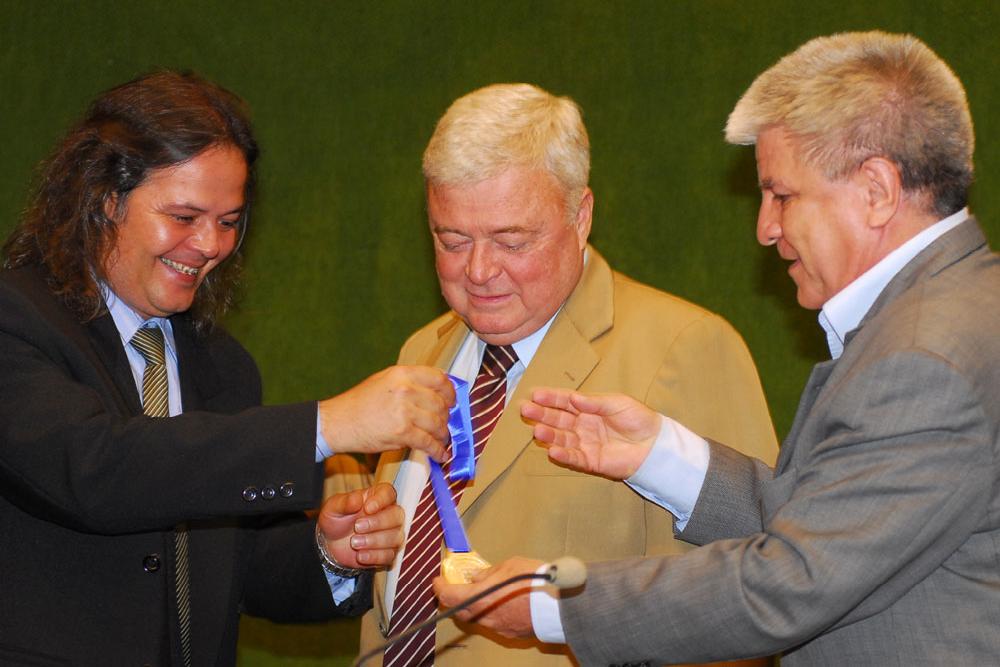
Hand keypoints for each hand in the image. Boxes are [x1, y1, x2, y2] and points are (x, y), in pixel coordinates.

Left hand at [317, 482, 402, 567]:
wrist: (331, 544)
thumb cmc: (336, 521)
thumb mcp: (333, 508)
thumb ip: (345, 502)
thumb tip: (358, 498)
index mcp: (376, 497)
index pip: (388, 493)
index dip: (381, 500)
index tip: (367, 508)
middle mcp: (388, 514)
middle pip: (397, 515)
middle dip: (378, 523)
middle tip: (357, 527)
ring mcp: (391, 533)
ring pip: (396, 537)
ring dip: (375, 541)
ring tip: (354, 543)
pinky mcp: (388, 552)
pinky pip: (390, 555)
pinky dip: (374, 556)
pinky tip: (360, 555)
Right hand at [319, 365, 454, 461]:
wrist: (338, 422)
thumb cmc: (359, 403)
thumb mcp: (384, 381)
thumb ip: (409, 383)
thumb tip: (435, 394)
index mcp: (402, 374)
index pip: (439, 378)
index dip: (450, 392)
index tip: (452, 401)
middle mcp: (406, 389)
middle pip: (441, 403)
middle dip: (446, 417)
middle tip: (445, 424)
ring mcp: (404, 411)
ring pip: (438, 423)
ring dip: (443, 435)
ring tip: (441, 440)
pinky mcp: (402, 432)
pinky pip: (428, 442)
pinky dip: (437, 451)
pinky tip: (440, 455)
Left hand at [433, 557, 543, 637]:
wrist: (560, 604)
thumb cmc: (535, 580)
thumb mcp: (509, 566)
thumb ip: (488, 573)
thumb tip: (476, 577)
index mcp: (480, 599)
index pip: (449, 595)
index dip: (440, 587)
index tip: (437, 581)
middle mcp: (485, 617)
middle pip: (460, 611)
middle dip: (454, 599)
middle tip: (456, 586)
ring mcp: (498, 628)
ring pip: (478, 618)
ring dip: (474, 606)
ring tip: (483, 593)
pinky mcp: (511, 633)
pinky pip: (494, 623)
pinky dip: (492, 613)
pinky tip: (501, 603)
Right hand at [520, 388, 660, 479]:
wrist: (655, 444)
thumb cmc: (638, 419)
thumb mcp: (617, 403)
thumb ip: (595, 402)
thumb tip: (573, 398)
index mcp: (588, 408)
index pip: (565, 401)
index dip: (550, 398)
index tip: (535, 394)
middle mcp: (582, 425)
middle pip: (558, 419)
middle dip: (541, 414)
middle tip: (525, 410)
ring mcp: (585, 443)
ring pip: (562, 438)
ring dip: (548, 435)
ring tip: (536, 431)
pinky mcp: (591, 461)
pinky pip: (573, 458)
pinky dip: (562, 455)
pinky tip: (552, 450)